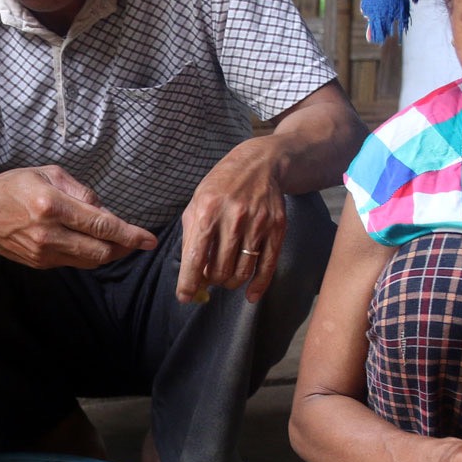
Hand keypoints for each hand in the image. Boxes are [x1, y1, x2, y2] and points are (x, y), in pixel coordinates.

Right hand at [0, 167, 156, 269]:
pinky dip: (89, 253)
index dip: (130, 234)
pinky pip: (75, 262)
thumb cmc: (11, 188)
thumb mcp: (46, 173)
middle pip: (101, 250)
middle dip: (124, 247)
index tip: (149, 239)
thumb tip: (103, 209)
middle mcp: (50, 233)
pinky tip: (90, 242)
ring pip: (90, 260)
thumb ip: (79, 190)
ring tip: (118, 241)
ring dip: (109, 252)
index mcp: (52, 205)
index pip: (101, 225)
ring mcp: (45, 253)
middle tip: (137, 240)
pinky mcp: (41, 264)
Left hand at [176, 139, 287, 303]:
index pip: (196, 258)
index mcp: (208, 210)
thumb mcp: (196, 204)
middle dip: (212, 280)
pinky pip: (267, 267)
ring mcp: (258, 224)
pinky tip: (250, 294)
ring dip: (230, 282)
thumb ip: (190, 239)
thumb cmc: (221, 187)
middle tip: (209, 276)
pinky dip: (258, 286)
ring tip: (225, 275)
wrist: (258, 164)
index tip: (184, 297)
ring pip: (242, 272)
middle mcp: (234, 218)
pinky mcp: (277, 228)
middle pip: (220, 270)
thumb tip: (191, 276)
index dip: (188, 283)